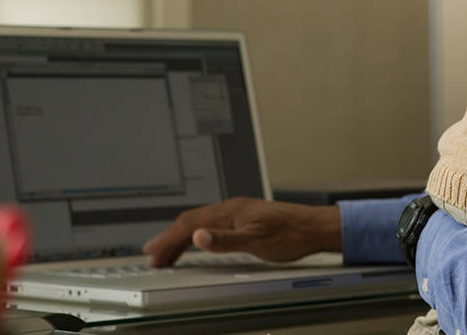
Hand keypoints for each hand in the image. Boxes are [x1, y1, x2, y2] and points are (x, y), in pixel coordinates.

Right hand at [142, 197, 341, 266]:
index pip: (189, 223)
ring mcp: (238, 214)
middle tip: (153, 257)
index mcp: (229, 211)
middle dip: (169, 239)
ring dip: (181, 239)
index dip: (168, 239)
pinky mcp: (245, 221)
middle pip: (191, 222)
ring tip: (167, 255)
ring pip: (200, 224)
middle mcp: (231, 209)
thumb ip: (225, 240)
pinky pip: (212, 227)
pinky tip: (197, 246)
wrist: (313, 227)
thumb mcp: (257, 240)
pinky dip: (197, 238)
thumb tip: (197, 237)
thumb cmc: (291, 233)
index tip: (153, 253)